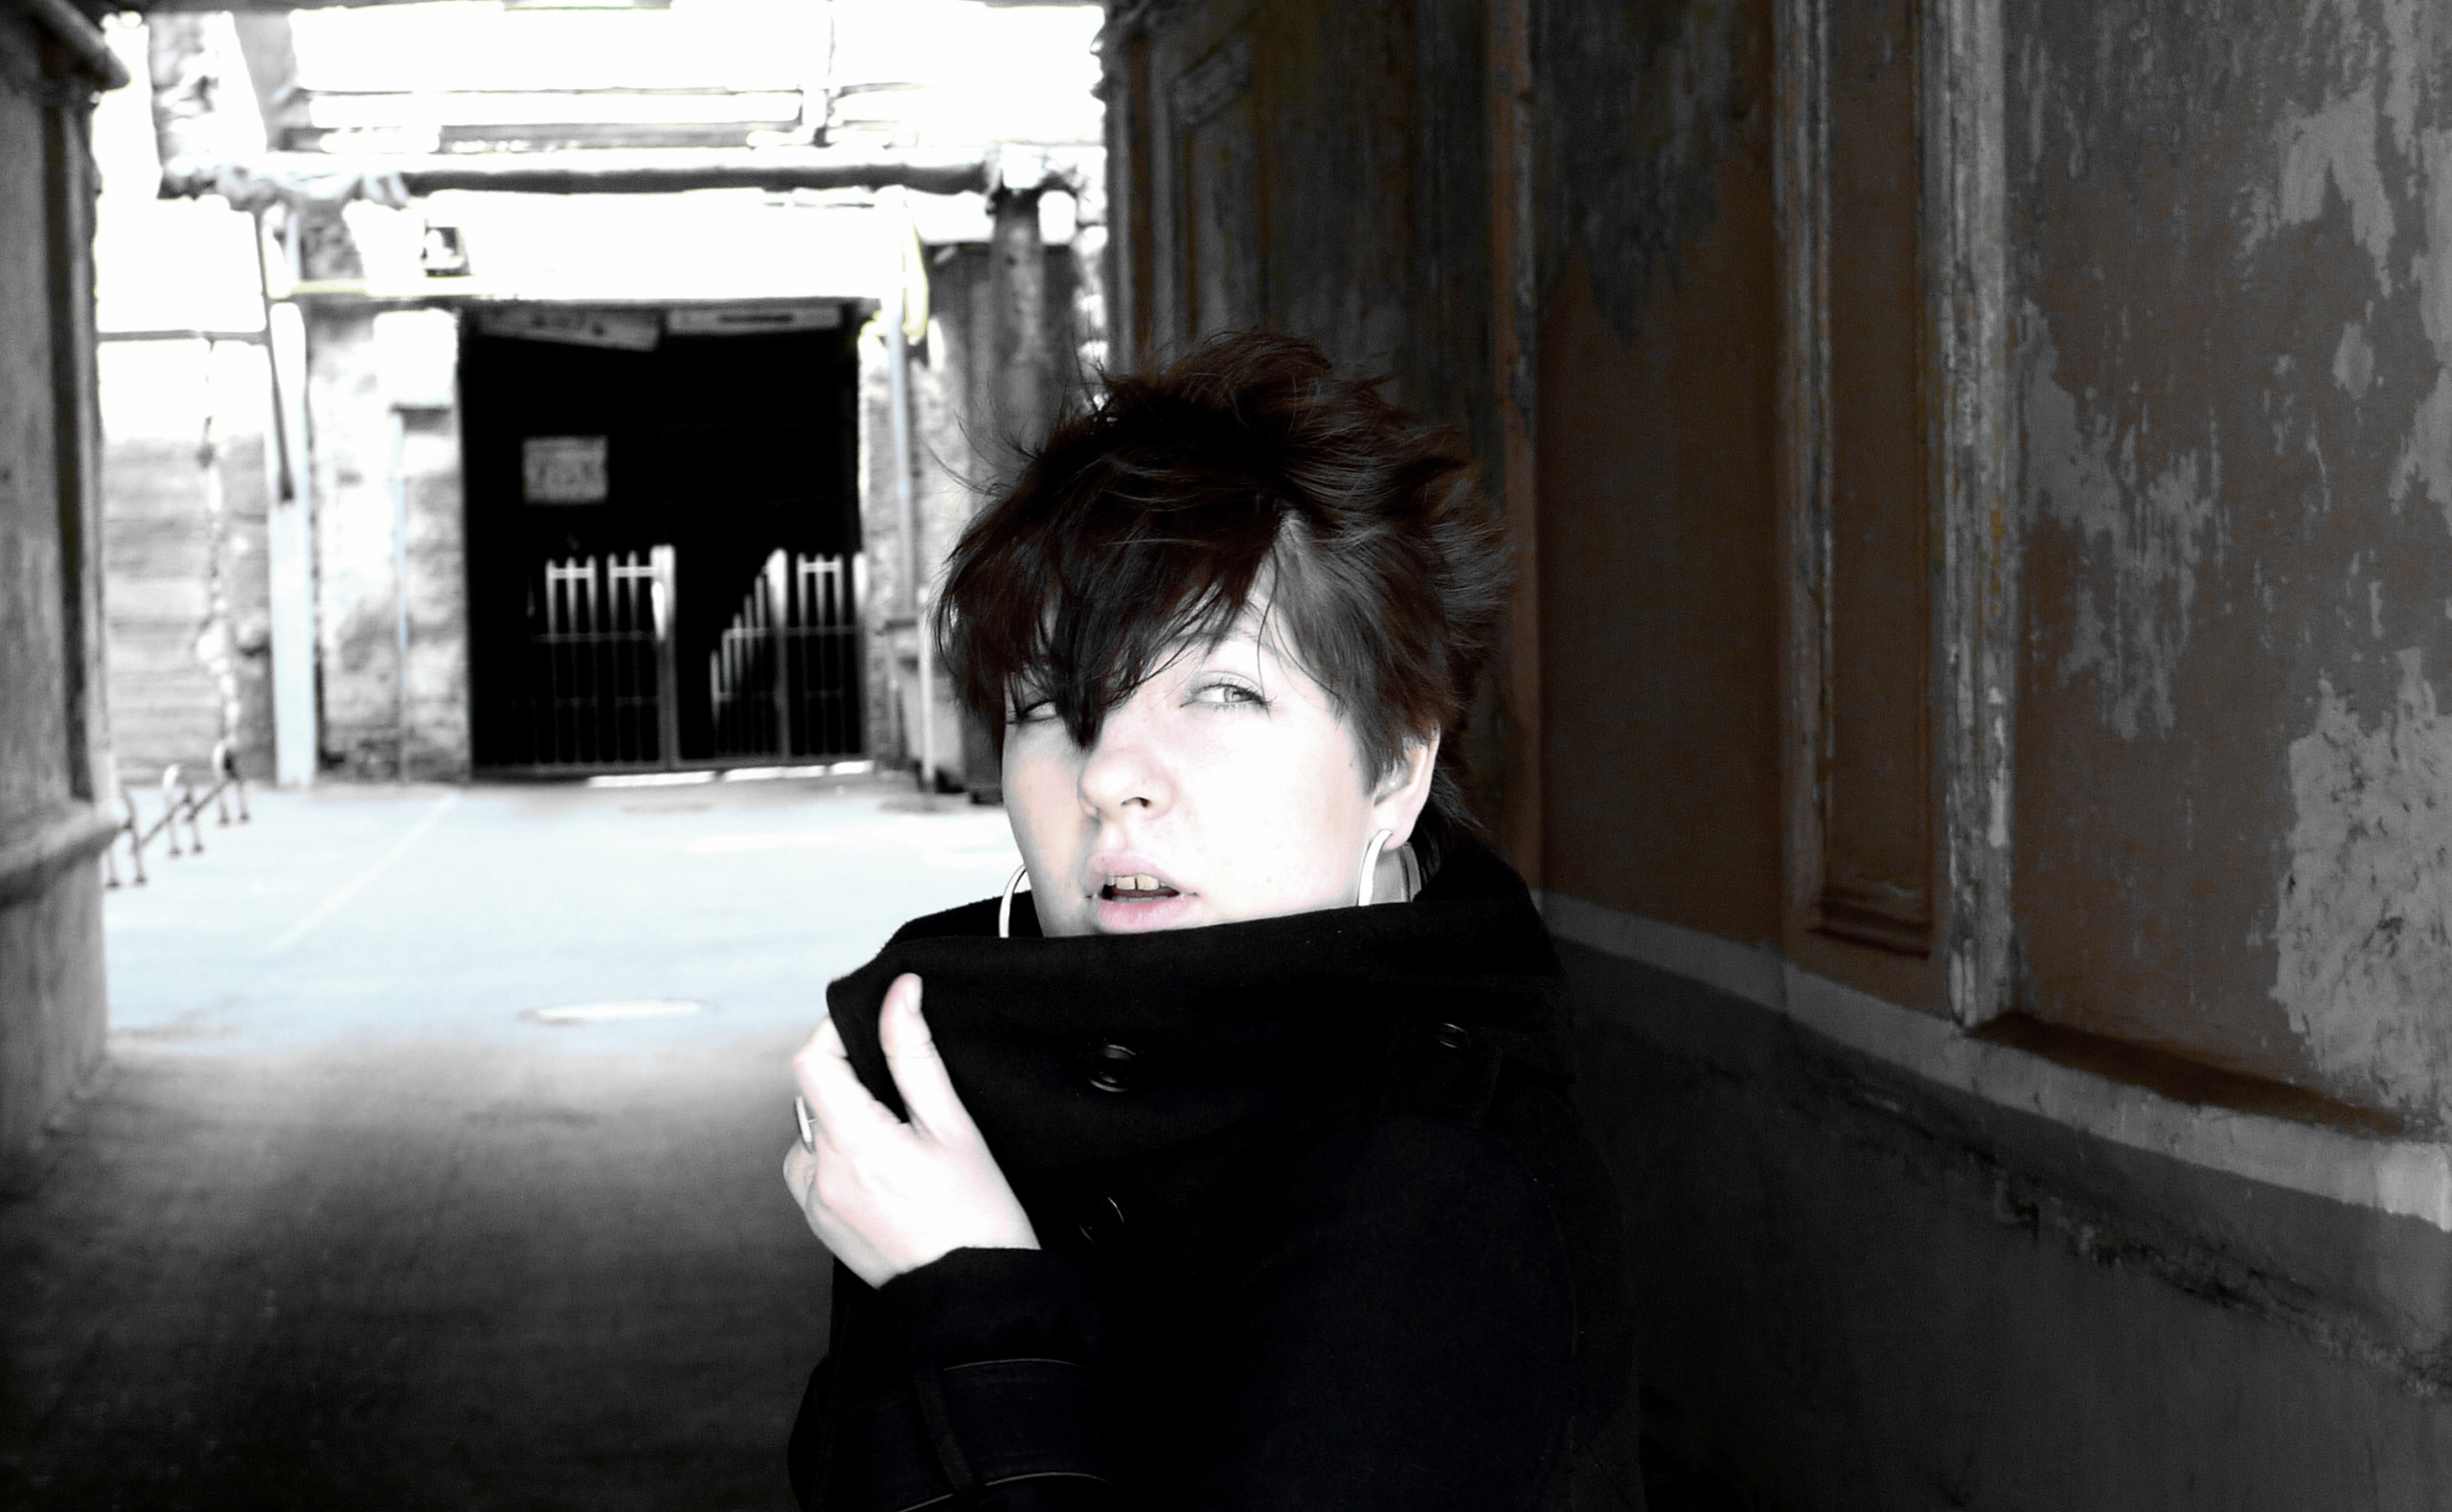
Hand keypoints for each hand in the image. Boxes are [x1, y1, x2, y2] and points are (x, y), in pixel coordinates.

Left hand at [783, 973, 1038, 1287]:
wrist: (975, 1297)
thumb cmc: (977, 1216)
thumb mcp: (953, 1125)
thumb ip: (914, 1053)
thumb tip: (898, 994)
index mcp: (856, 1144)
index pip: (811, 1062)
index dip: (836, 1034)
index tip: (871, 1031)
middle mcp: (823, 1176)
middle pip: (812, 1095)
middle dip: (850, 1079)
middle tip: (902, 1095)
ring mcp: (815, 1205)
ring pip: (811, 1131)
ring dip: (842, 1119)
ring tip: (897, 1139)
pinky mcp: (820, 1225)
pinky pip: (813, 1169)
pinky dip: (839, 1156)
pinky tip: (885, 1171)